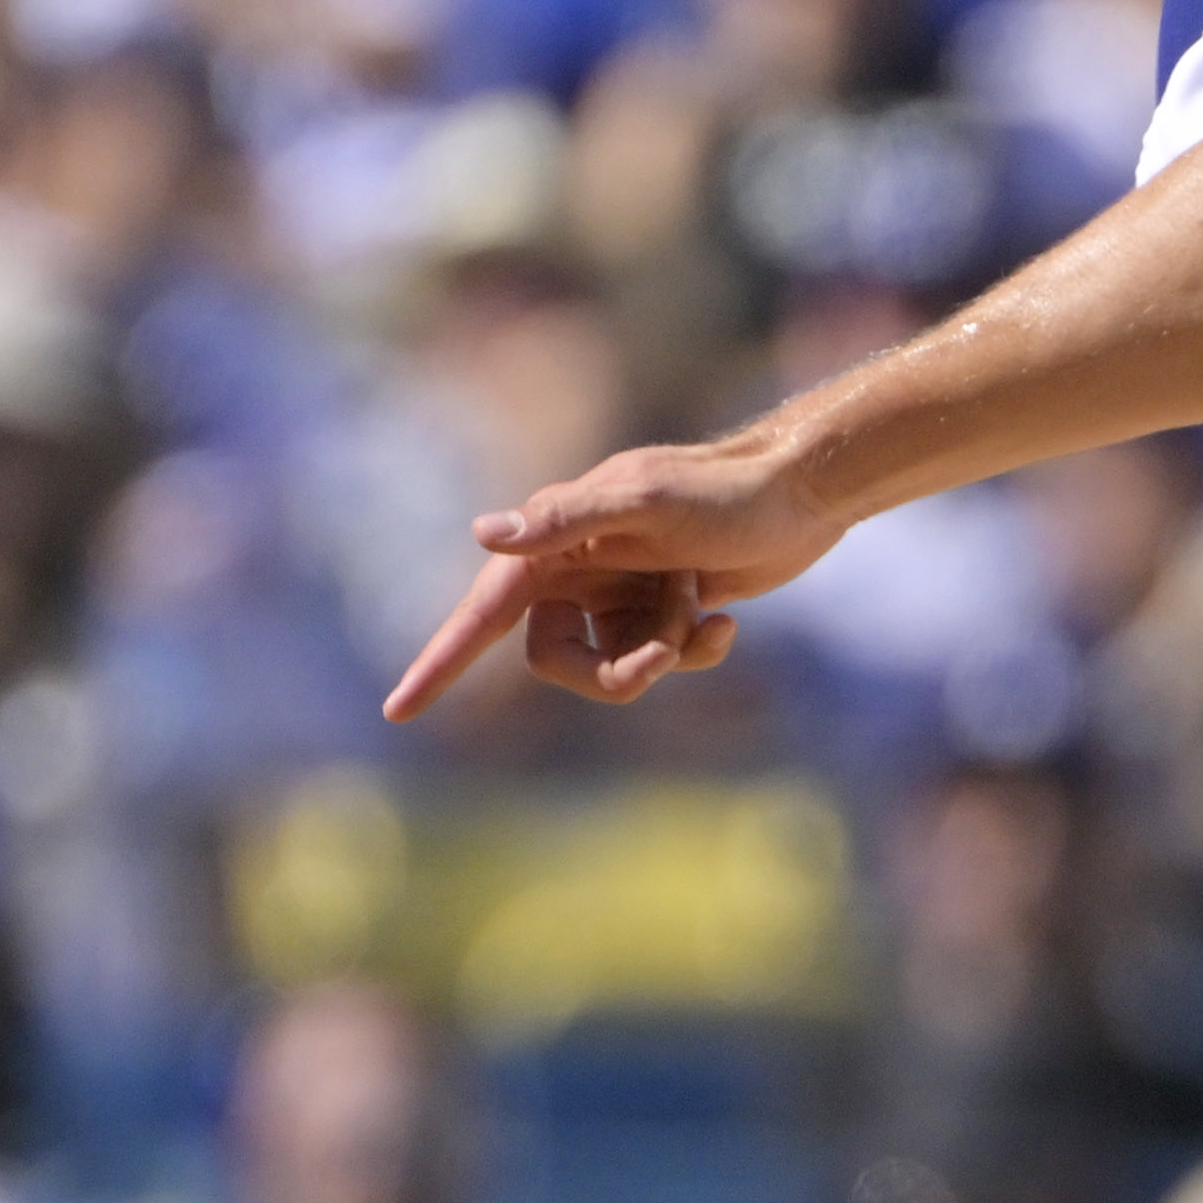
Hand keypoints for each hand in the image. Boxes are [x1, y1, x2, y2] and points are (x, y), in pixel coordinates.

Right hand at [382, 431, 850, 721]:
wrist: (803, 494)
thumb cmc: (726, 492)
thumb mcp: (647, 500)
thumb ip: (565, 517)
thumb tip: (484, 533)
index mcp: (554, 541)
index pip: (481, 613)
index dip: (440, 663)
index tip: (399, 710)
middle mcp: (576, 570)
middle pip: (555, 660)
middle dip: (612, 671)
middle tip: (662, 655)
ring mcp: (618, 595)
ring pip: (613, 668)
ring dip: (664, 650)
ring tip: (703, 607)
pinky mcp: (660, 613)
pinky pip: (659, 663)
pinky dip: (694, 651)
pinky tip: (726, 621)